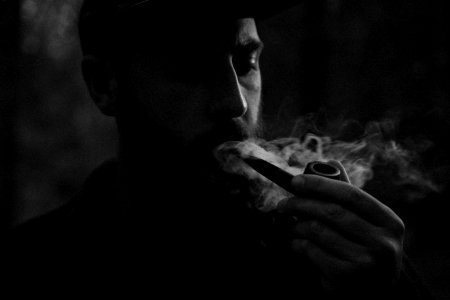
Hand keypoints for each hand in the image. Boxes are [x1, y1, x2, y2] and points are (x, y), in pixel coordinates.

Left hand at [277, 161, 404, 293]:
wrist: (377, 299)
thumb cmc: (368, 253)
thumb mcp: (372, 227)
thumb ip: (352, 200)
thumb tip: (330, 165)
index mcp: (390, 222)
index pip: (351, 194)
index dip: (320, 185)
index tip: (296, 181)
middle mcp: (382, 243)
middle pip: (331, 212)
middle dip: (300, 203)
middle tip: (283, 204)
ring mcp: (366, 263)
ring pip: (318, 231)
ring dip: (297, 225)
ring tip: (290, 224)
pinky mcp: (347, 279)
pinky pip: (312, 251)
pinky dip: (299, 245)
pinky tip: (297, 244)